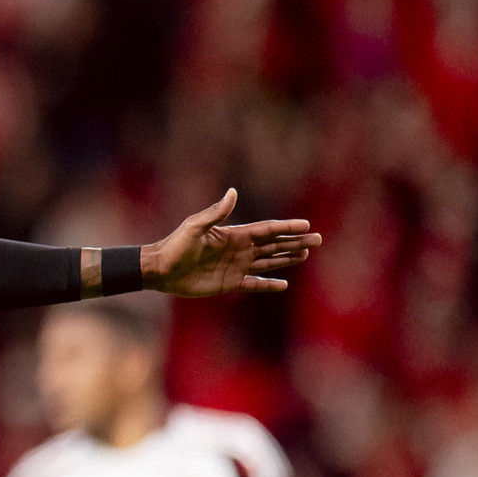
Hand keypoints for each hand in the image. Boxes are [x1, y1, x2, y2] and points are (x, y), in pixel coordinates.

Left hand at [141, 189, 320, 296]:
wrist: (160, 270)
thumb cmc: (175, 246)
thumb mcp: (195, 227)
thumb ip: (216, 213)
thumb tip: (233, 192)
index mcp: (234, 234)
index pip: (267, 230)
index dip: (287, 227)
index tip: (307, 225)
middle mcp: (239, 250)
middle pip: (274, 245)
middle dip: (295, 241)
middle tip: (318, 239)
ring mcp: (236, 267)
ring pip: (268, 262)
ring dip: (287, 258)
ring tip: (306, 254)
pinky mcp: (229, 284)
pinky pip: (254, 284)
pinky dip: (268, 284)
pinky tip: (283, 284)